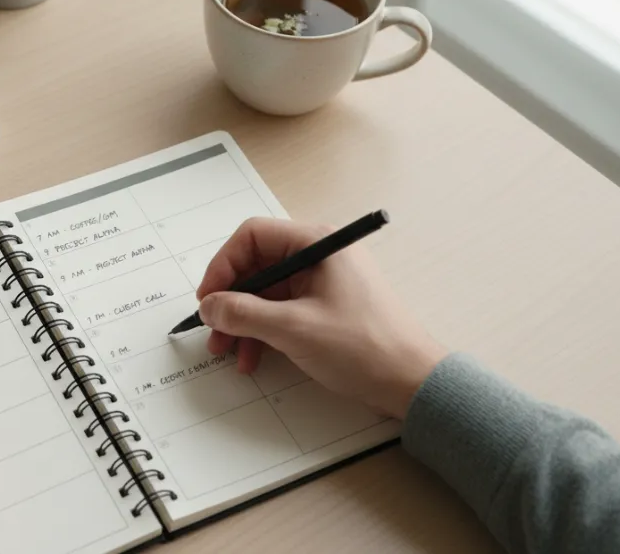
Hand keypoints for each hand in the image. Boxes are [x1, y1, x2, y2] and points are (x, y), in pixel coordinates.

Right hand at [197, 218, 446, 418]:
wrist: (410, 382)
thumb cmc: (364, 347)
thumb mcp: (293, 328)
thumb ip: (243, 313)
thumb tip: (209, 305)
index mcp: (317, 244)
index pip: (252, 237)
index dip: (223, 266)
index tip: (209, 299)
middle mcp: (319, 256)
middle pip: (256, 266)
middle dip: (230, 301)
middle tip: (214, 331)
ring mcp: (323, 282)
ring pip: (266, 293)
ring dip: (242, 321)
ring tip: (229, 353)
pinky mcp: (325, 307)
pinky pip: (281, 311)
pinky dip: (263, 332)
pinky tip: (253, 358)